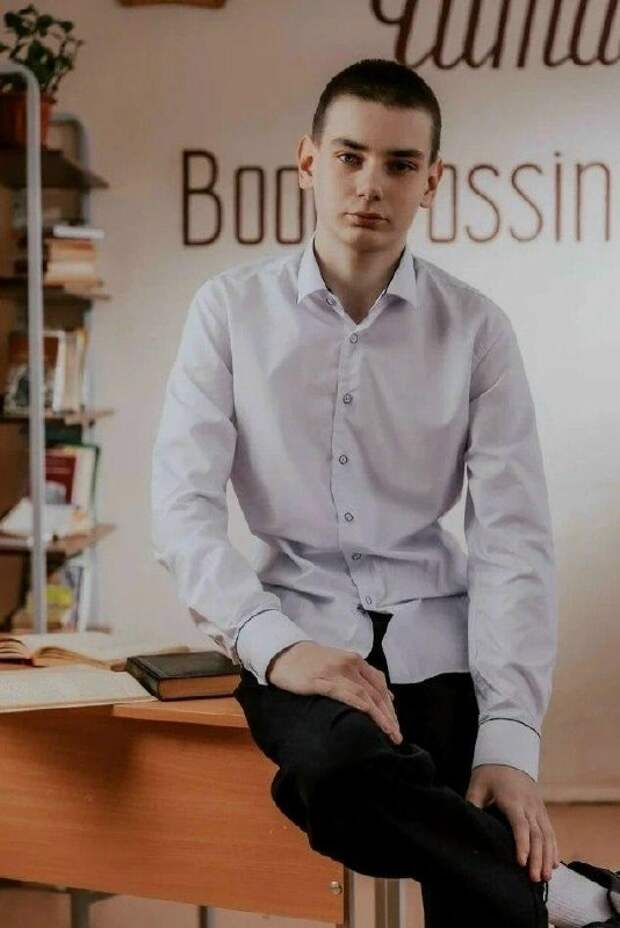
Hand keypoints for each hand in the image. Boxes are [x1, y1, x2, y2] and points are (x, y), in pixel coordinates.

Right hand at [266, 641, 402, 744]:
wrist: (284, 653)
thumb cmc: (311, 662)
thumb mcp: (339, 664)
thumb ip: (360, 677)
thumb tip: (384, 696)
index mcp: (355, 660)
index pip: (380, 685)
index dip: (390, 706)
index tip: (396, 725)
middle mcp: (350, 665)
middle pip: (376, 693)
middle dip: (389, 716)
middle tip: (397, 736)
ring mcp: (337, 672)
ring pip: (366, 696)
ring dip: (380, 717)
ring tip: (389, 734)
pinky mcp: (322, 681)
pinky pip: (346, 694)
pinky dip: (361, 706)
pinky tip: (369, 717)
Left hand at [465, 763, 560, 882]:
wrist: (508, 755)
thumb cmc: (489, 773)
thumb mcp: (477, 785)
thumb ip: (472, 804)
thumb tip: (466, 826)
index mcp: (512, 799)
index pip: (520, 824)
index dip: (522, 844)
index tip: (521, 862)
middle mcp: (529, 805)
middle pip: (537, 834)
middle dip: (538, 858)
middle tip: (535, 879)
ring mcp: (538, 808)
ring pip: (547, 834)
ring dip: (548, 857)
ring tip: (546, 878)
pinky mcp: (542, 810)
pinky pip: (551, 831)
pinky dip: (553, 848)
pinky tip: (554, 864)